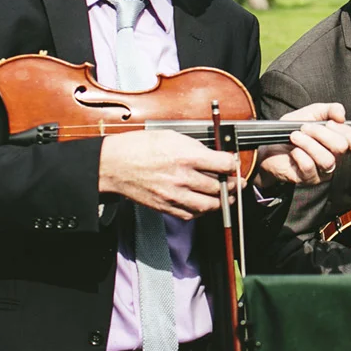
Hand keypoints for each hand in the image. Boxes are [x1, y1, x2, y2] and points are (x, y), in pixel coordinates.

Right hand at [98, 128, 239, 219]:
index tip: (234, 164)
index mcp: (186, 156)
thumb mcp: (171, 136)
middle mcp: (183, 177)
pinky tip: (205, 204)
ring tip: (226, 196)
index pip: (223, 164)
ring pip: (209, 205)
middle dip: (232, 185)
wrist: (114, 165)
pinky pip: (191, 214)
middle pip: (220, 187)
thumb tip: (213, 154)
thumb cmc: (139, 146)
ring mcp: (174, 195)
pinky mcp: (166, 207)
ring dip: (222, 201)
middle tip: (236, 182)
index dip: (233, 164)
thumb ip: (195, 146)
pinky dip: (202, 211)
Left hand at [255, 102, 350, 187]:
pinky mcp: (308, 179)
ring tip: (295, 136)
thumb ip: (329, 109)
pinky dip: (299, 155)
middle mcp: (334, 158)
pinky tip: (293, 151)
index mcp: (339, 142)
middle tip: (305, 127)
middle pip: (341, 147)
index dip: (348, 132)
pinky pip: (309, 167)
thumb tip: (341, 115)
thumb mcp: (311, 114)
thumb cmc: (292, 131)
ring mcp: (322, 171)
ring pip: (327, 159)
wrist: (269, 147)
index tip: (330, 123)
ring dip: (308, 143)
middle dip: (321, 133)